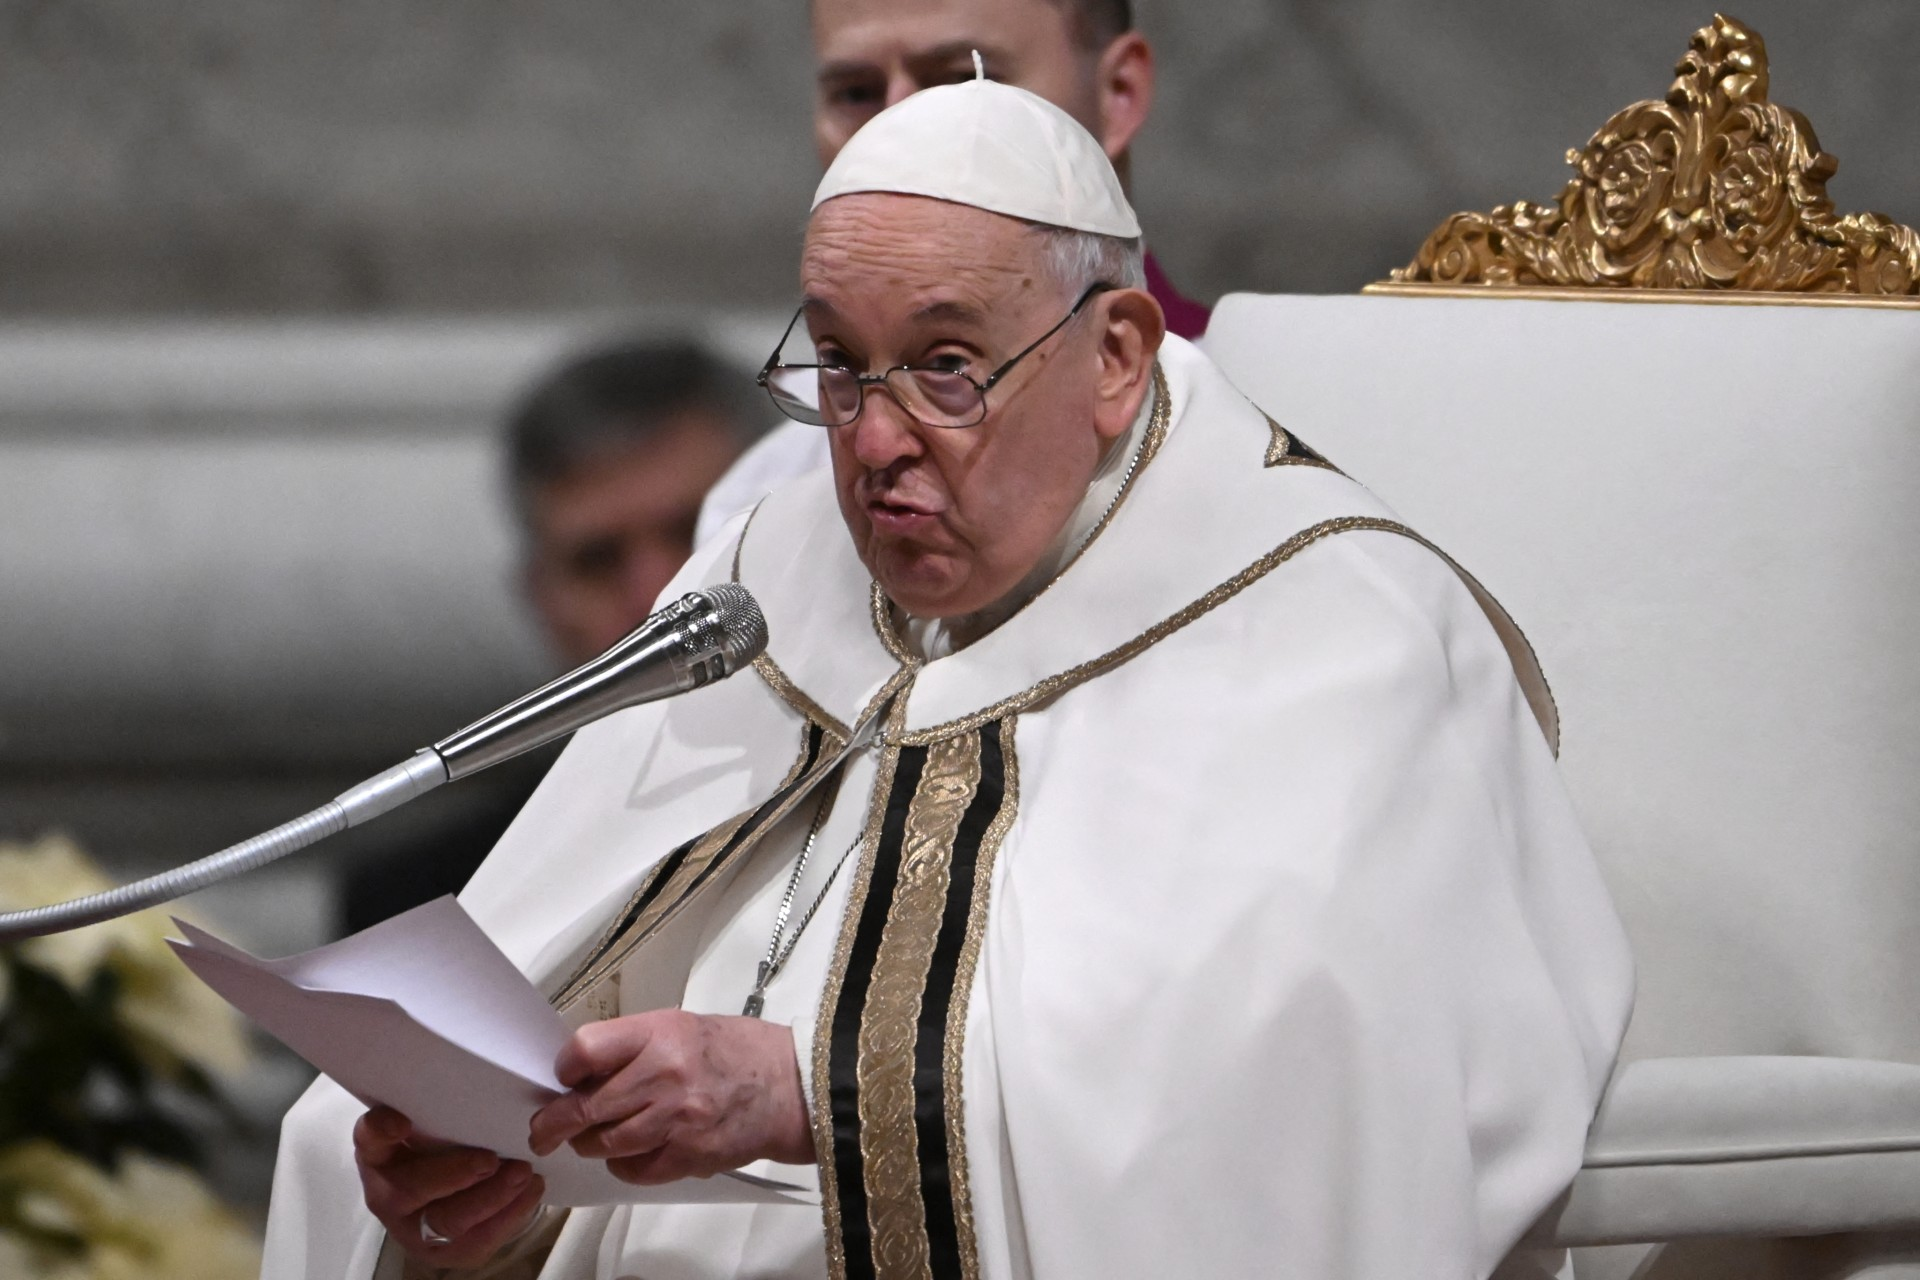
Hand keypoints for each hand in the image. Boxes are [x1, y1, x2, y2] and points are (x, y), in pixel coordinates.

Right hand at [354, 1107, 545, 1269]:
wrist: (449, 1195)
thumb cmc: (442, 1146)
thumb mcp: (435, 1123)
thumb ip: (443, 1108)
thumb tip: (479, 1078)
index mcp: (379, 1154)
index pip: (370, 1139)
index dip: (381, 1131)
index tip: (402, 1122)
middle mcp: (387, 1194)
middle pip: (411, 1189)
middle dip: (454, 1174)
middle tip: (491, 1159)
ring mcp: (413, 1228)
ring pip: (446, 1221)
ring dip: (490, 1197)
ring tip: (522, 1174)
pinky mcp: (442, 1251)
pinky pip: (475, 1241)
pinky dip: (508, 1216)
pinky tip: (531, 1191)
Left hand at [528, 1009, 813, 1183]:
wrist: (793, 1086)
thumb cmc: (741, 1052)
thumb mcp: (682, 1026)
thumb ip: (634, 1045)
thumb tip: (586, 1069)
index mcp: (662, 1034)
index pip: (586, 1050)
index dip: (566, 1067)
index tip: (563, 1076)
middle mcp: (665, 1077)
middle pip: (587, 1107)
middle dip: (555, 1122)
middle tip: (544, 1129)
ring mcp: (676, 1121)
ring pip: (605, 1143)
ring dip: (590, 1143)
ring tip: (593, 1136)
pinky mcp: (688, 1156)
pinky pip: (634, 1169)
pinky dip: (624, 1164)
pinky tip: (633, 1151)